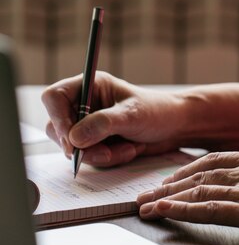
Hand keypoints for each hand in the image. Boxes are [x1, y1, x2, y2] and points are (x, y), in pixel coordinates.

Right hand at [42, 72, 186, 166]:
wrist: (177, 128)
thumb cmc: (158, 111)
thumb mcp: (132, 115)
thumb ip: (103, 124)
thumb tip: (74, 139)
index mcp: (90, 85)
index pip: (54, 97)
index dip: (58, 118)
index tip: (72, 140)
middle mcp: (85, 104)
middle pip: (58, 127)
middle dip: (82, 145)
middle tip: (105, 153)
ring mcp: (89, 125)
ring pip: (73, 147)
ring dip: (99, 155)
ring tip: (127, 149)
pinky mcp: (97, 142)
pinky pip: (90, 158)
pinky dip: (109, 159)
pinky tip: (129, 150)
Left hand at [137, 151, 238, 244]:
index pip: (213, 161)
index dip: (186, 171)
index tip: (169, 180)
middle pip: (198, 175)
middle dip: (168, 185)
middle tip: (145, 195)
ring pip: (198, 190)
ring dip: (167, 199)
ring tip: (144, 207)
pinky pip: (209, 209)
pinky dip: (182, 210)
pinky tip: (164, 213)